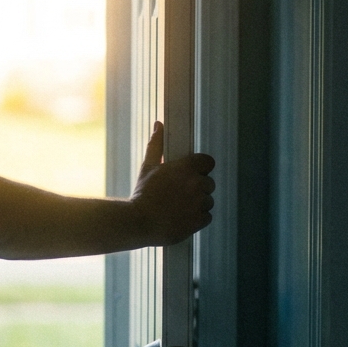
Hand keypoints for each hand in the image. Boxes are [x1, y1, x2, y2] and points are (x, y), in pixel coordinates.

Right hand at [131, 121, 214, 244]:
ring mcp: (199, 203)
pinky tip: (182, 217)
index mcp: (186, 168)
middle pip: (209, 182)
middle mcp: (196, 184)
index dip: (201, 167)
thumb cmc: (143, 193)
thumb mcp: (148, 167)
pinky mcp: (199, 220)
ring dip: (198, 204)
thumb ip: (156, 145)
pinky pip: (206, 216)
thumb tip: (158, 125)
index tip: (191, 174)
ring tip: (179, 207)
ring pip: (208, 200)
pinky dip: (197, 218)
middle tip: (179, 194)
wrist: (138, 222)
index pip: (208, 161)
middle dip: (198, 187)